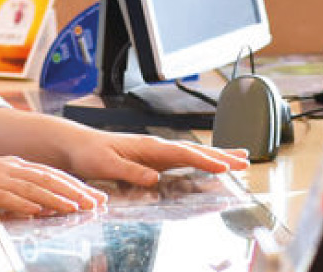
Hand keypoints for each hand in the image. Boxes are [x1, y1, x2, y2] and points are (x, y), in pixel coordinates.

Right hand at [0, 155, 107, 215]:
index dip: (74, 183)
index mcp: (13, 164)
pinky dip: (26, 203)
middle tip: (96, 201)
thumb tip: (36, 205)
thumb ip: (13, 189)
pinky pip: (9, 197)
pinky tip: (40, 210)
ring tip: (77, 207)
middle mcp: (9, 167)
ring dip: (58, 197)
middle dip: (75, 190)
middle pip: (50, 178)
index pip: (51, 173)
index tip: (92, 194)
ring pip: (35, 187)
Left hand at [61, 129, 249, 188]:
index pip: (184, 153)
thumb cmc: (89, 153)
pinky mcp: (153, 158)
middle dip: (222, 155)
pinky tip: (210, 164)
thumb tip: (154, 178)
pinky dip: (202, 160)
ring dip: (217, 155)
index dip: (206, 160)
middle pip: (196, 150)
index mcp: (149, 147)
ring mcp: (157, 152)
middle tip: (246, 160)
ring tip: (239, 157)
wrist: (76, 145)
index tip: (225, 167)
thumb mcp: (106, 165)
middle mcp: (157, 147)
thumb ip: (130, 171)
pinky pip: (184, 159)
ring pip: (194, 152)